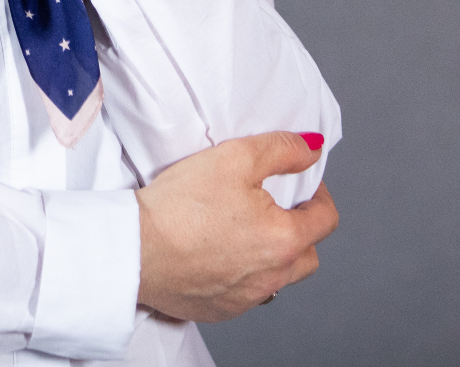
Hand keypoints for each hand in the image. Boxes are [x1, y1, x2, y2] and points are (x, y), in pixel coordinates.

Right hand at [134, 132, 338, 322]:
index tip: (301, 183)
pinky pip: (247, 293)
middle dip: (300, 229)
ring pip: (279, 278)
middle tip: (274, 207)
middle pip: (308, 255)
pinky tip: (218, 253)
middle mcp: (272, 278)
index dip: (318, 194)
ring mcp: (247, 299)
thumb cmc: (179, 206)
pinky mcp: (220, 311)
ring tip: (244, 230)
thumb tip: (312, 148)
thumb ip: (282, 149)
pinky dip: (243, 274)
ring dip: (274, 256)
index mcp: (284, 240)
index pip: (326, 220)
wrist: (133, 249)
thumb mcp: (235, 157)